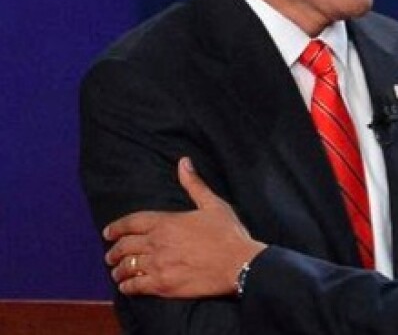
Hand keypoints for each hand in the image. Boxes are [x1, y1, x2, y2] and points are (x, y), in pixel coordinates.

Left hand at [103, 157, 266, 297]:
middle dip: (114, 251)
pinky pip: (135, 286)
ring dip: (118, 269)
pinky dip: (127, 286)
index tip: (108, 233)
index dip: (116, 227)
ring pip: (127, 267)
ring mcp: (158, 265)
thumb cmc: (228, 234)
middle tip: (110, 255)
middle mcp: (157, 243)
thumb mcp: (213, 205)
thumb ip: (194, 184)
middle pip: (124, 246)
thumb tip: (183, 162)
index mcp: (166, 222)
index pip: (131, 222)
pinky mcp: (163, 285)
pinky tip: (126, 286)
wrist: (238, 264)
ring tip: (116, 272)